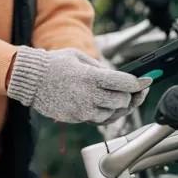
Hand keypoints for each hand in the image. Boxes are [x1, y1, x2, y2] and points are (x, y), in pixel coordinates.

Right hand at [6, 46, 151, 123]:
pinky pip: (98, 119)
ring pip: (112, 114)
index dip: (139, 83)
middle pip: (122, 101)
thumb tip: (118, 77)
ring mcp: (82, 109)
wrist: (30, 80)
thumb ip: (100, 68)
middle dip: (131, 96)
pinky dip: (106, 113)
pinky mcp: (76, 118)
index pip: (124, 83)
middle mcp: (88, 95)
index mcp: (91, 77)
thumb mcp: (79, 57)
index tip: (146, 81)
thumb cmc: (54, 64)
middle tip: (136, 91)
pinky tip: (107, 105)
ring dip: (119, 106)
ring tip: (122, 98)